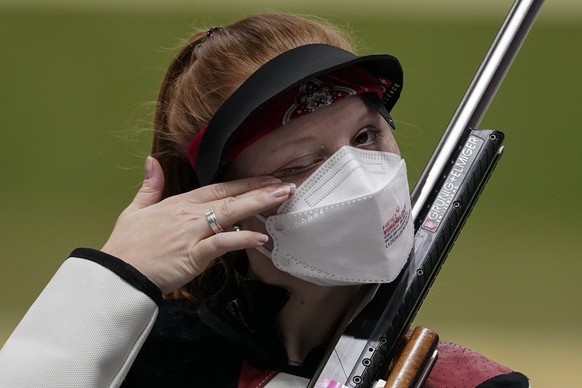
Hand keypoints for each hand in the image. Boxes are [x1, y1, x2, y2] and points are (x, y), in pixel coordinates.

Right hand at [101, 156, 294, 293]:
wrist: (116, 273)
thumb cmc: (127, 245)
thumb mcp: (136, 210)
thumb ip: (149, 186)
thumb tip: (151, 161)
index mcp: (179, 203)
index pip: (218, 188)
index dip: (244, 183)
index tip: (266, 179)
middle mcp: (189, 214)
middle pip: (230, 197)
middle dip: (260, 189)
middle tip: (286, 185)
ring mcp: (192, 233)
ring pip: (230, 214)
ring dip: (258, 204)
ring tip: (281, 198)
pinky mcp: (192, 255)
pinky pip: (221, 244)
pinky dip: (241, 239)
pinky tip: (260, 237)